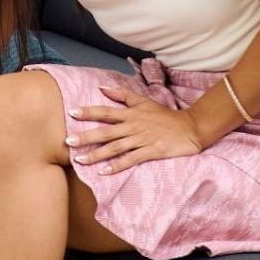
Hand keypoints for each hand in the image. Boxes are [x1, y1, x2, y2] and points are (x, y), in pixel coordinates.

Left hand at [66, 85, 204, 174]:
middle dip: (86, 137)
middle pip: (106, 132)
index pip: (106, 111)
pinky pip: (132, 159)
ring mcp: (142, 139)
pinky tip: (104, 171)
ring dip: (97, 154)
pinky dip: (118, 165)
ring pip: (116, 147)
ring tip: (80, 160)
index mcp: (131, 114)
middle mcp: (134, 126)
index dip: (89, 112)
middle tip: (68, 141)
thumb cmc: (164, 116)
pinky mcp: (152, 151)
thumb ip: (122, 95)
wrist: (191, 128)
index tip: (72, 112)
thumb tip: (101, 87)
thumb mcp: (144, 101)